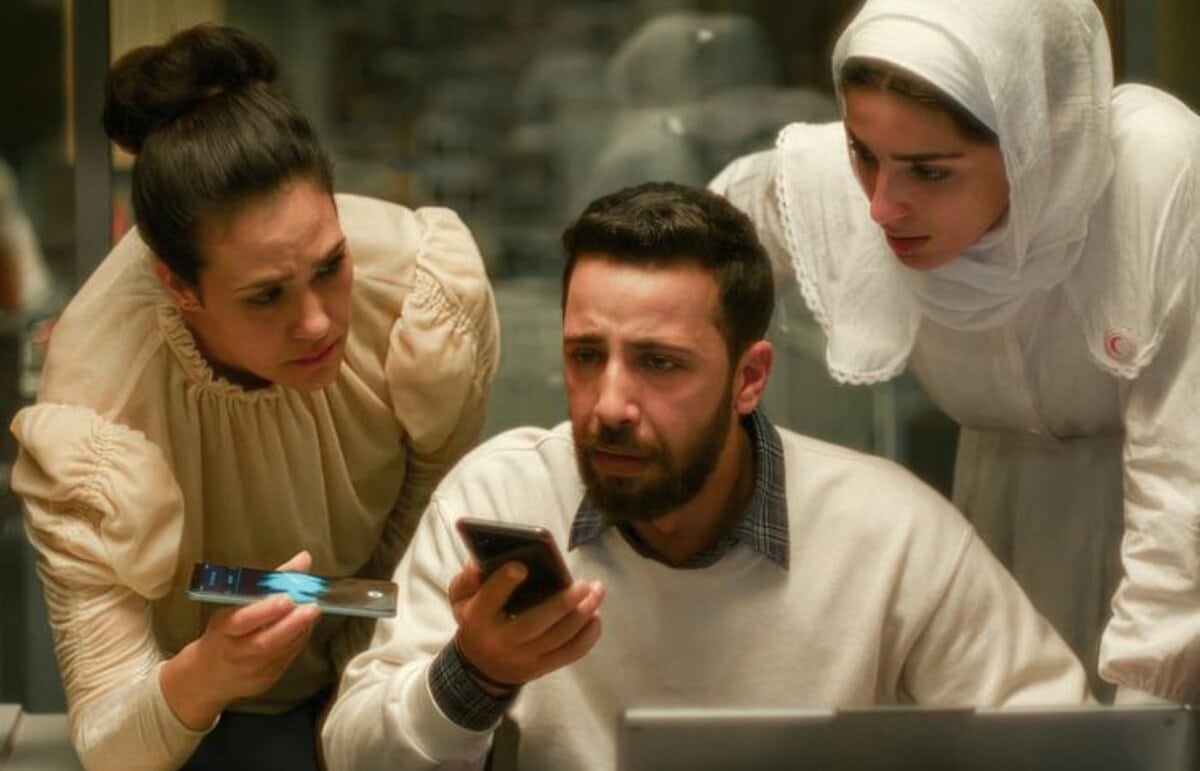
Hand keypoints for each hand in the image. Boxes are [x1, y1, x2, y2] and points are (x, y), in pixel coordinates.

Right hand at [161, 551, 322, 728]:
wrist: (208, 677)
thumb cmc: (223, 633)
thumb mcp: (234, 604)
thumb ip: (270, 581)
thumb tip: (304, 559)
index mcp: (223, 630)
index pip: (242, 621)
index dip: (265, 610)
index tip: (286, 598)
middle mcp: (237, 653)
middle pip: (265, 642)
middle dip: (292, 624)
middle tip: (312, 607)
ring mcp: (252, 670)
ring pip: (282, 650)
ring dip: (301, 629)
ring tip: (313, 610)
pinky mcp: (267, 679)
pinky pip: (288, 657)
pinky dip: (300, 639)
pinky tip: (307, 625)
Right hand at [449, 561, 604, 692]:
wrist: (480, 667)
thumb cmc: (476, 620)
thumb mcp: (460, 599)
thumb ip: (466, 580)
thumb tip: (478, 564)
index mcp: (478, 619)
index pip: (489, 600)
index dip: (504, 584)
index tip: (521, 566)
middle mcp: (501, 641)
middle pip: (534, 624)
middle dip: (561, 604)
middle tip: (584, 585)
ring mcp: (523, 658)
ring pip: (557, 639)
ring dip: (582, 616)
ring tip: (597, 592)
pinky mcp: (541, 668)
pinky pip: (569, 654)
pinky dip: (587, 637)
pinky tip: (596, 617)